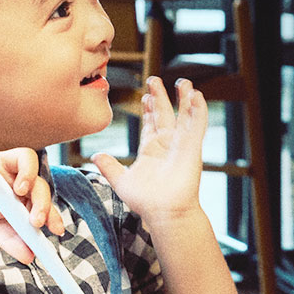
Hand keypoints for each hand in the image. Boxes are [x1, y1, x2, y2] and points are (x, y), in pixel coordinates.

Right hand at [0, 146, 64, 262]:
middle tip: (36, 221)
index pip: (44, 200)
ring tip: (19, 192)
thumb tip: (30, 257)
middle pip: (39, 181)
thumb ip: (11, 240)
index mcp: (22, 194)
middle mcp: (15, 176)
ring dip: (28, 175)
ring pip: (26, 157)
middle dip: (42, 202)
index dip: (53, 213)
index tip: (57, 231)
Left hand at [91, 76, 207, 225]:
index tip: (145, 96)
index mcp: (151, 150)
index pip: (150, 124)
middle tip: (153, 80)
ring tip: (184, 82)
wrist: (164, 213)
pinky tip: (196, 95)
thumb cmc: (146, 201)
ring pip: (183, 116)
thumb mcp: (121, 181)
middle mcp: (167, 145)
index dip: (148, 109)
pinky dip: (197, 109)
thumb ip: (109, 167)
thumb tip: (96, 156)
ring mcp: (180, 145)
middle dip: (159, 97)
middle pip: (164, 115)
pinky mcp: (192, 147)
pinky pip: (196, 124)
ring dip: (184, 99)